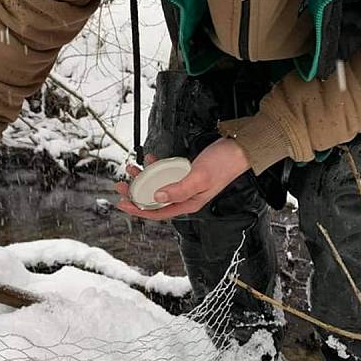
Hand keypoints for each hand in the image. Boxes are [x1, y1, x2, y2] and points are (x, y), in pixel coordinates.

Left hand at [115, 138, 249, 220]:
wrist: (239, 148)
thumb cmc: (224, 164)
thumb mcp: (199, 177)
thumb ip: (178, 189)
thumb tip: (156, 197)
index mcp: (189, 203)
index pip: (158, 212)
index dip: (138, 209)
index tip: (122, 203)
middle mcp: (185, 196)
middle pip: (154, 199)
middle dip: (135, 193)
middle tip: (120, 185)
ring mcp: (185, 184)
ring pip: (158, 184)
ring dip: (143, 177)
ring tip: (131, 168)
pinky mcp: (186, 172)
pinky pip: (166, 172)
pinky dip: (156, 166)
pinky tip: (149, 158)